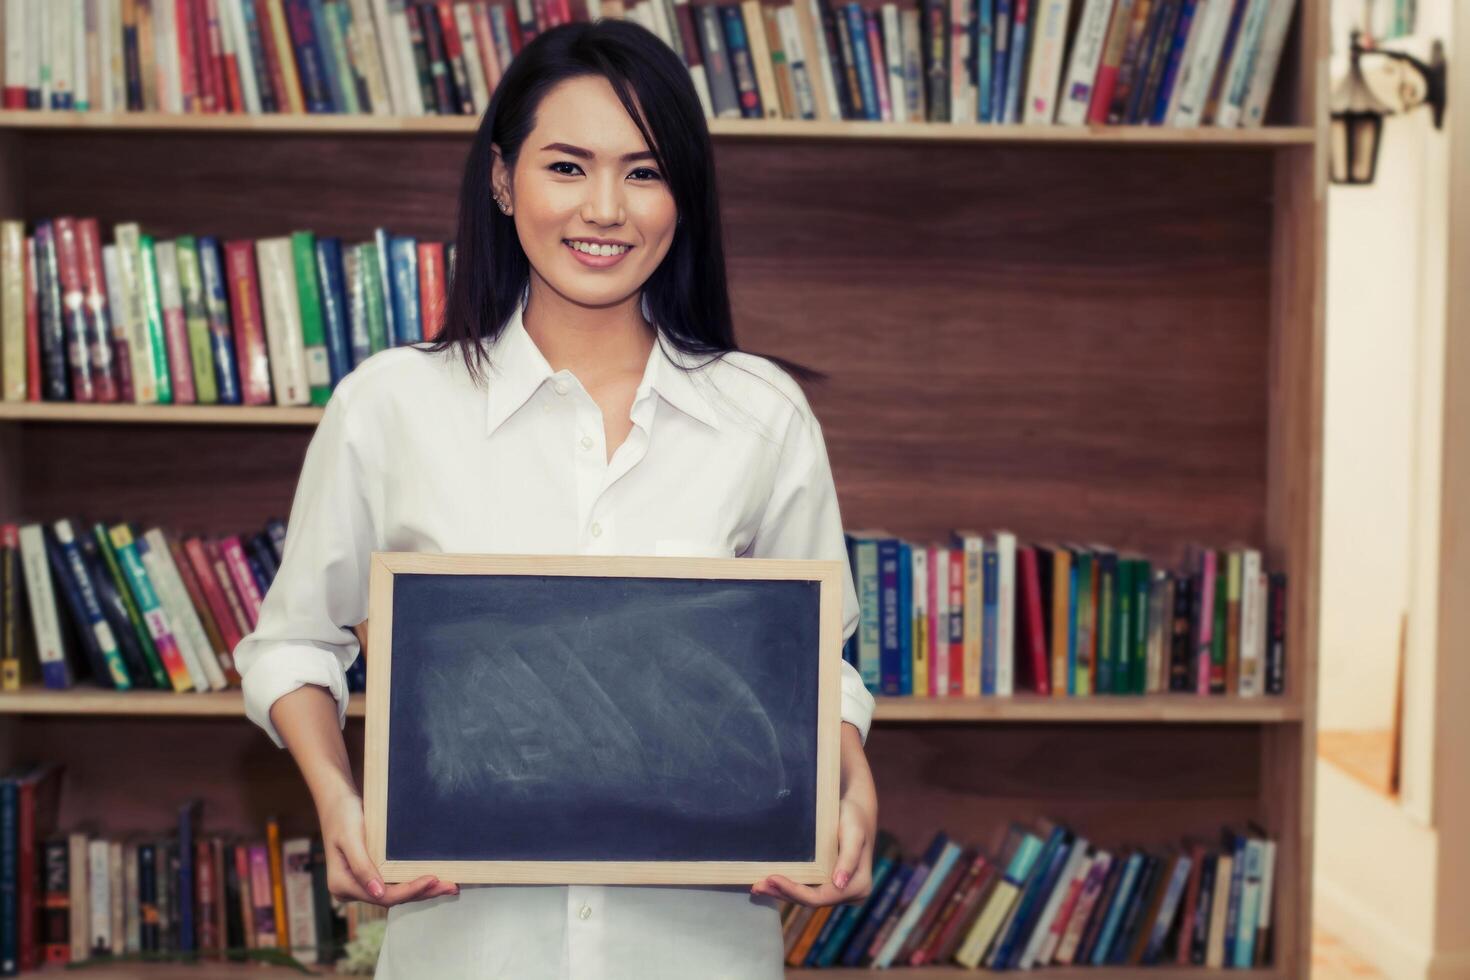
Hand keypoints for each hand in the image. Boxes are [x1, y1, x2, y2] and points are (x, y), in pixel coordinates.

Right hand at [320, 790, 458, 906]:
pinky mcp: (370, 874)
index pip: (383, 896)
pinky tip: (432, 879)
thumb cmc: (342, 815)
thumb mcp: (351, 838)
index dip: (409, 890)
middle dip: (422, 892)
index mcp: (342, 885)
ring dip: (421, 890)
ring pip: (395, 892)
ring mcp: (361, 883)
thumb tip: (379, 893)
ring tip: (449, 885)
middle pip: (392, 898)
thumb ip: (362, 867)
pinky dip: (413, 881)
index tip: (433, 879)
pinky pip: (393, 882)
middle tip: (451, 886)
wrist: (336, 800)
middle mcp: (351, 889)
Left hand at [751, 795, 875, 907]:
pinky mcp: (828, 885)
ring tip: (757, 886)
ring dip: (781, 893)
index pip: (821, 897)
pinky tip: (770, 883)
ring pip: (806, 898)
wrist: (856, 812)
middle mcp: (849, 895)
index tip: (773, 879)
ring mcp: (838, 892)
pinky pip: (807, 890)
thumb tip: (839, 883)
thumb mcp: (854, 833)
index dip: (795, 891)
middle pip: (810, 901)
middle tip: (757, 885)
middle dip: (783, 893)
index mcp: (859, 887)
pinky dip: (788, 887)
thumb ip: (849, 858)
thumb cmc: (855, 818)